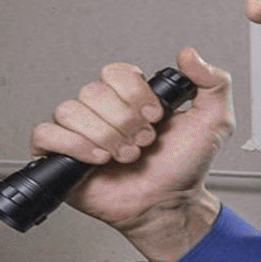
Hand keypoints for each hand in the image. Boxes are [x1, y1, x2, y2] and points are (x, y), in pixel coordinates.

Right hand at [29, 47, 233, 261]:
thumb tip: (189, 55)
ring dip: (104, 136)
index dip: (135, 94)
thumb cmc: (184, 169)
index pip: (115, 72)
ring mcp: (80, 132)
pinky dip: (73, 145)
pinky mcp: (61, 156)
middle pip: (92, 92)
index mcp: (130, 97)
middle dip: (124, 122)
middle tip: (142, 142)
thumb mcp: (214, 121)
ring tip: (124, 155)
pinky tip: (98, 158)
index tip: (155, 116)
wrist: (169, 206)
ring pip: (70, 111)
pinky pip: (46, 134)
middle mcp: (103, 111)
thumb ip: (214, 82)